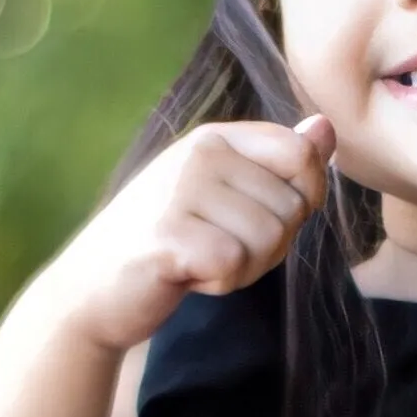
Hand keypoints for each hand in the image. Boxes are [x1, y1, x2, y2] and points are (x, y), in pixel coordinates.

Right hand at [47, 116, 335, 354]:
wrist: (91, 289)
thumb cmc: (167, 242)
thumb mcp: (223, 193)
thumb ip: (276, 163)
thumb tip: (326, 128)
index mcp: (215, 138)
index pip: (301, 153)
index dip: (305, 197)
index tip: (267, 218)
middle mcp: (199, 153)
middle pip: (291, 207)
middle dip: (268, 246)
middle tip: (217, 249)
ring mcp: (181, 190)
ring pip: (269, 238)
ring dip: (244, 268)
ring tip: (199, 261)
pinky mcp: (168, 234)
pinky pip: (234, 263)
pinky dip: (219, 283)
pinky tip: (187, 276)